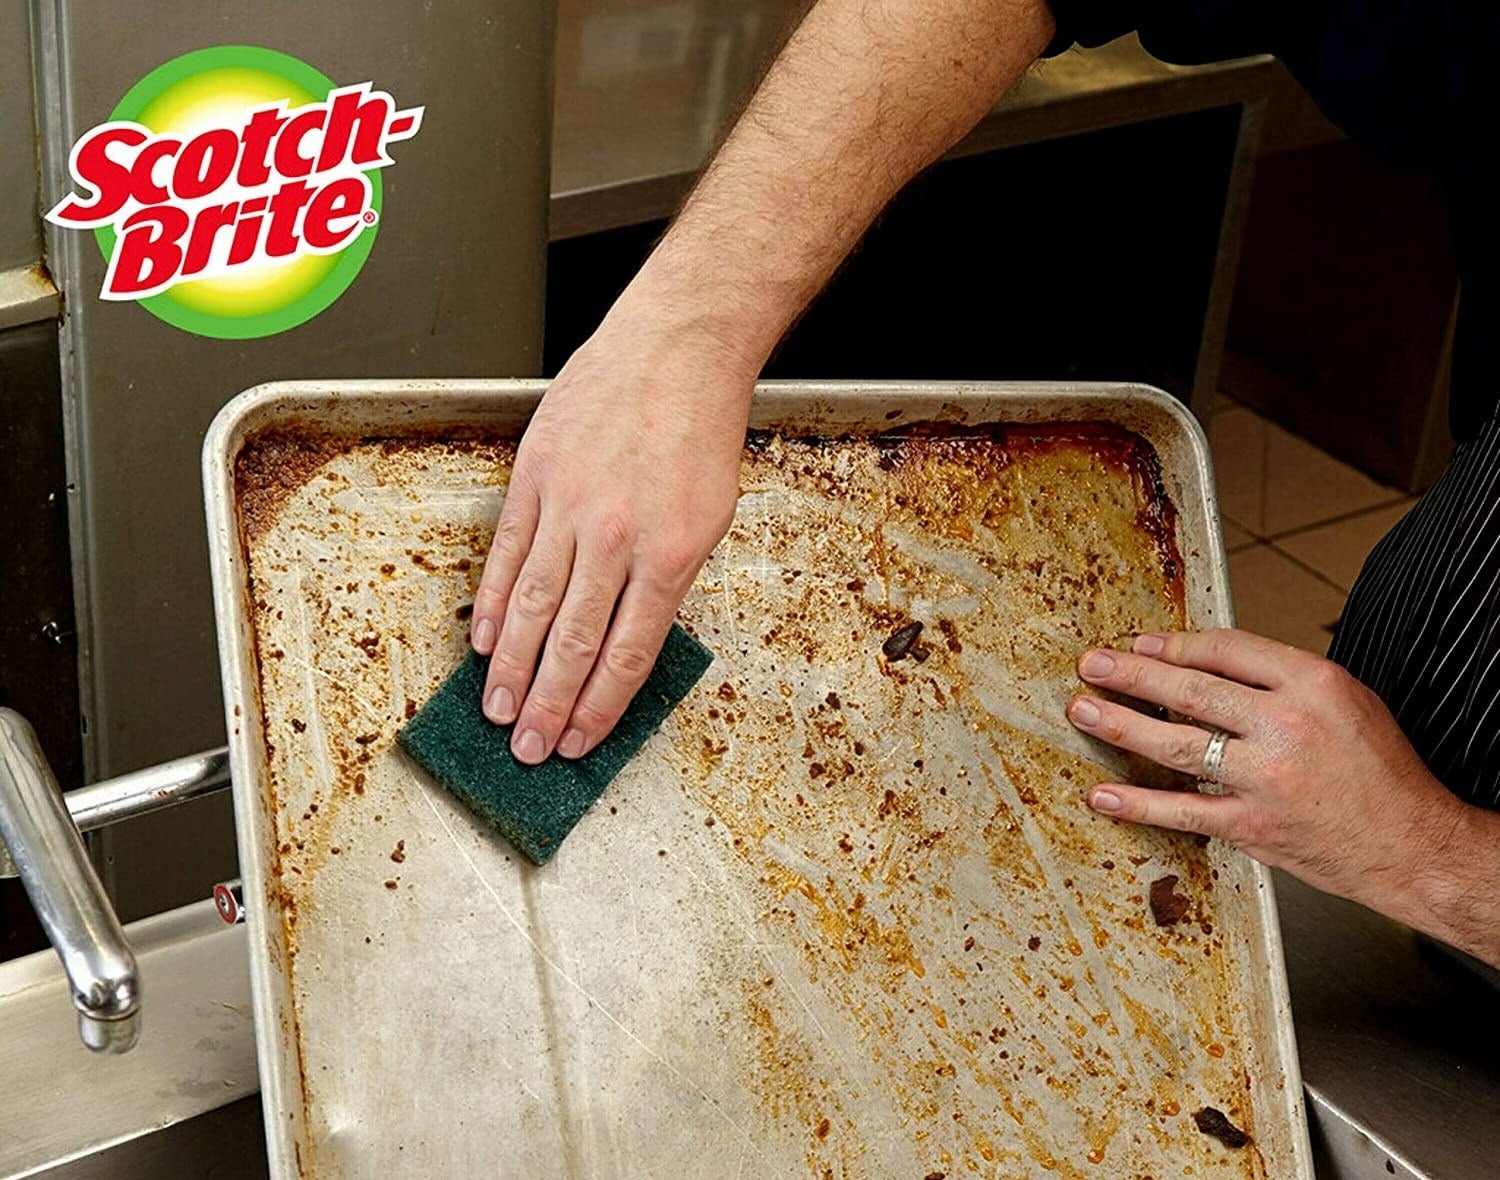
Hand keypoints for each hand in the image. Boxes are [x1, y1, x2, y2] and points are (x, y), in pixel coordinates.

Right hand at [469, 310, 752, 763]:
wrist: (675, 348)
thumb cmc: (699, 429)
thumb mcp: (711, 516)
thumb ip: (667, 580)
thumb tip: (625, 641)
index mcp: (672, 552)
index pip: (628, 652)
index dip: (600, 706)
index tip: (580, 742)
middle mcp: (617, 535)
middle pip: (573, 641)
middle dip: (549, 705)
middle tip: (529, 750)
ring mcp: (570, 504)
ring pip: (532, 606)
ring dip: (513, 669)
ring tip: (499, 712)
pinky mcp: (534, 475)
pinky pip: (506, 553)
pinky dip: (494, 603)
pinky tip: (486, 642)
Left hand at [1064, 628, 1466, 915]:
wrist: (1413, 845)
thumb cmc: (1381, 773)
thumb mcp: (1345, 700)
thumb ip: (1281, 680)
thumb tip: (1208, 664)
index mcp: (1313, 684)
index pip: (1225, 650)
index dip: (1173, 645)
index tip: (1140, 644)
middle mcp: (1286, 726)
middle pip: (1189, 690)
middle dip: (1130, 674)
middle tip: (1093, 665)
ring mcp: (1265, 778)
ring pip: (1175, 744)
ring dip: (1119, 725)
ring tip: (1084, 711)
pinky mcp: (1253, 825)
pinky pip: (1181, 810)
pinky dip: (1136, 804)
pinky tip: (1104, 795)